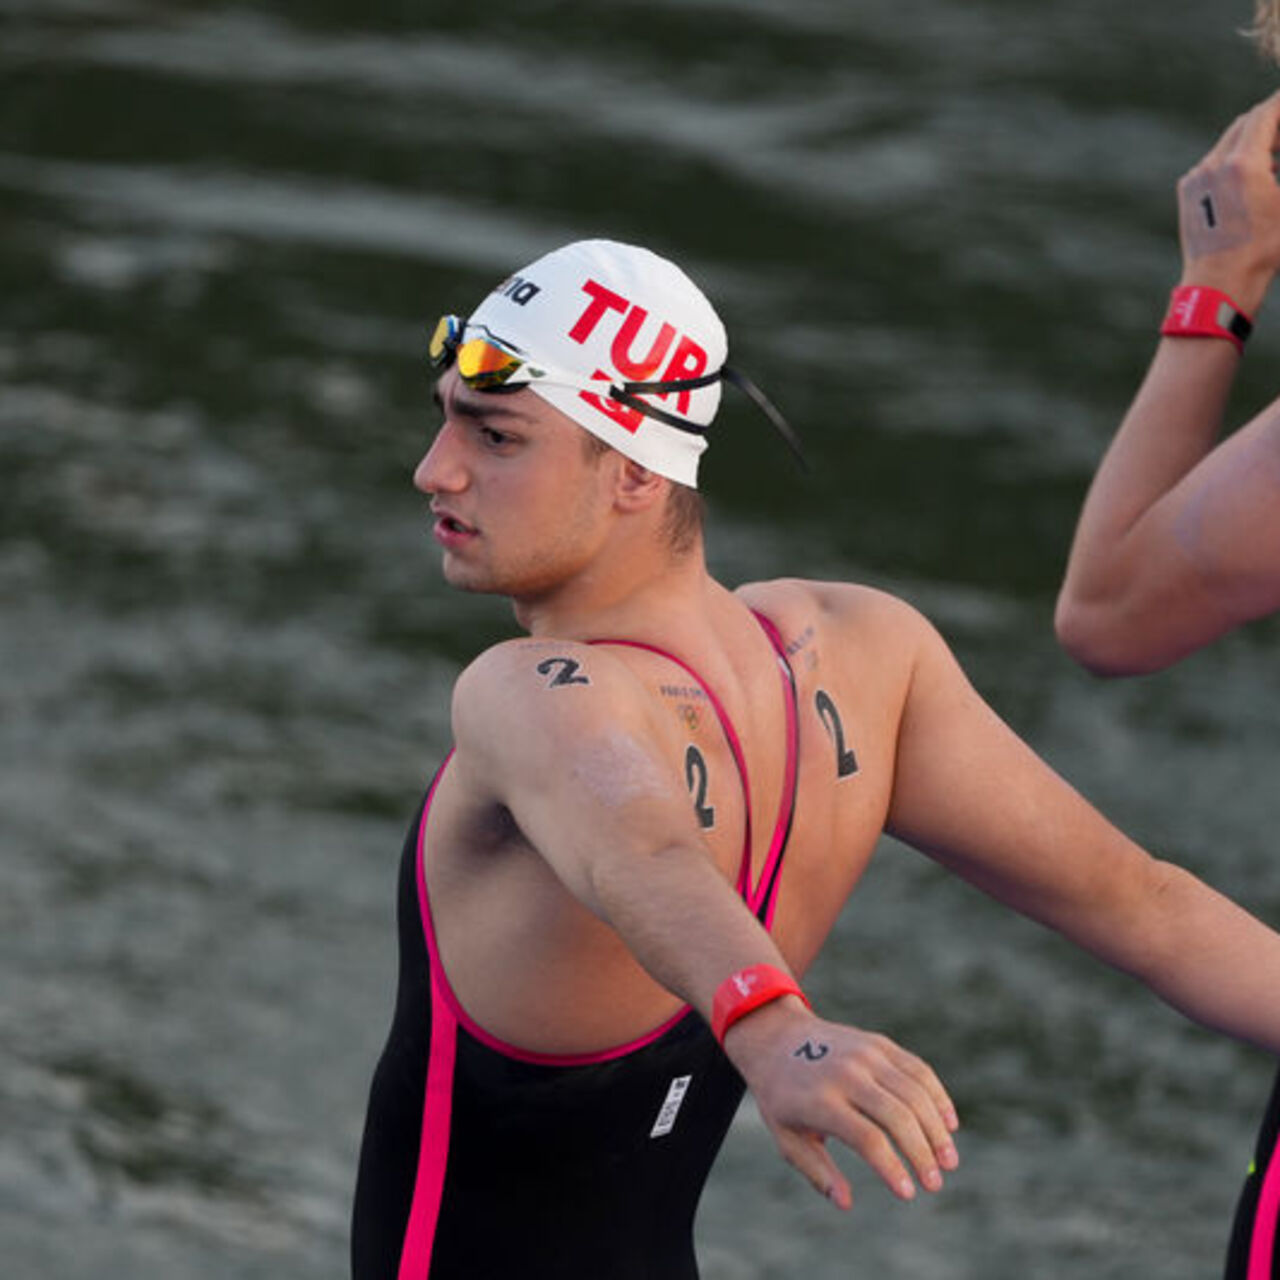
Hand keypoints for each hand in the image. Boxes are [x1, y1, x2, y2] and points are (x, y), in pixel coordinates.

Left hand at [723, 998, 959, 1209]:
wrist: (777, 1038)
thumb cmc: (782, 1098)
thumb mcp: (786, 1137)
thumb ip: (817, 1171)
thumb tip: (846, 1203)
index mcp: (820, 1100)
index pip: (867, 1138)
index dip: (892, 1169)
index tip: (908, 1194)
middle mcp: (845, 1073)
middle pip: (898, 1116)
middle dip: (922, 1153)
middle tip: (935, 1184)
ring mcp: (865, 1054)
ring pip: (914, 1092)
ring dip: (937, 1129)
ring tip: (948, 1161)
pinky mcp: (879, 1043)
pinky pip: (917, 1069)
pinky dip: (937, 1096)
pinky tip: (949, 1124)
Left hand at [1176, 90, 1279, 311]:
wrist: (1220, 282)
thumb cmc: (1266, 248)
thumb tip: (1276, 164)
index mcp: (1242, 164)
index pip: (1265, 114)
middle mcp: (1213, 165)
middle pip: (1245, 123)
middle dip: (1271, 120)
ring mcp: (1196, 178)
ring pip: (1228, 142)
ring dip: (1253, 140)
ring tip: (1277, 155)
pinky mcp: (1187, 192)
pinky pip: (1213, 163)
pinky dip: (1235, 159)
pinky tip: (1254, 175)